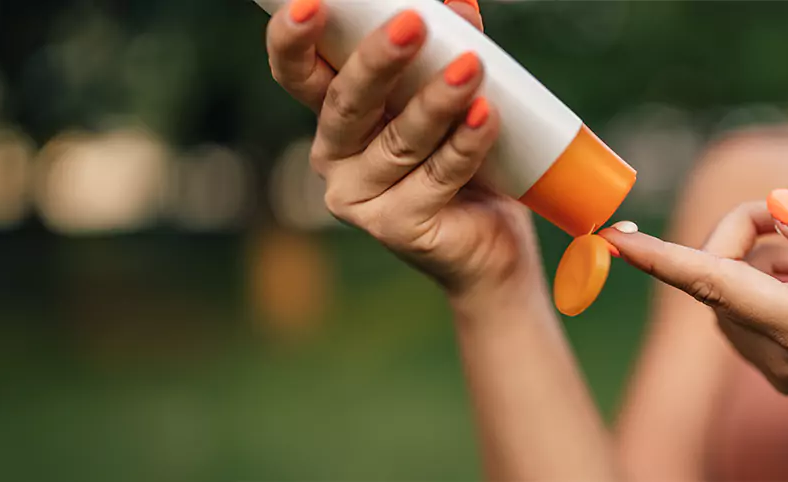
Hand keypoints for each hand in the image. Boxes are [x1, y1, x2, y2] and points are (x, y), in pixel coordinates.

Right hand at [266, 0, 542, 297]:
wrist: (494, 241)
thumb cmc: (466, 158)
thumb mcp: (455, 95)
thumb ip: (450, 48)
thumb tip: (458, 6)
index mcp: (337, 113)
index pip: (298, 72)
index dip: (293, 39)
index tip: (311, 5)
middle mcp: (335, 155)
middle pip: (348, 102)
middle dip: (379, 60)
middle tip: (412, 24)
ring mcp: (360, 197)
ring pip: (399, 141)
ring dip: (436, 102)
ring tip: (470, 69)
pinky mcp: (397, 228)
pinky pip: (435, 178)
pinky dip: (464, 145)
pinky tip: (486, 116)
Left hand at [599, 192, 787, 426]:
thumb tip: (773, 204)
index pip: (714, 285)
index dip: (660, 258)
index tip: (614, 237)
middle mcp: (786, 359)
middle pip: (718, 283)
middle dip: (739, 237)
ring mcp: (787, 371)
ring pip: (731, 299)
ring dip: (756, 260)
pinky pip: (753, 316)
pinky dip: (769, 283)